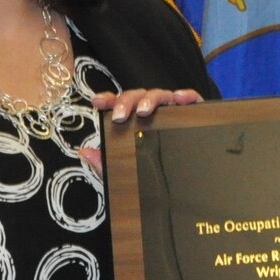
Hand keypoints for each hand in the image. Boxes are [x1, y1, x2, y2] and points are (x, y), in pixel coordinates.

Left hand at [80, 87, 202, 174]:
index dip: (108, 99)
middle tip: (120, 117)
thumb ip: (106, 164)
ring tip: (144, 111)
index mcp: (135, 121)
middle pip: (138, 97)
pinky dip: (185, 95)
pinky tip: (178, 99)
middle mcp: (153, 113)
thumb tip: (85, 152)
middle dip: (126, 102)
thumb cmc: (157, 176)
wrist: (191, 185)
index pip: (120, 105)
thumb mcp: (129, 173)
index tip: (97, 102)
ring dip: (151, 99)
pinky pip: (191, 98)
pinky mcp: (194, 113)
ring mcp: (173, 112)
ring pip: (161, 94)